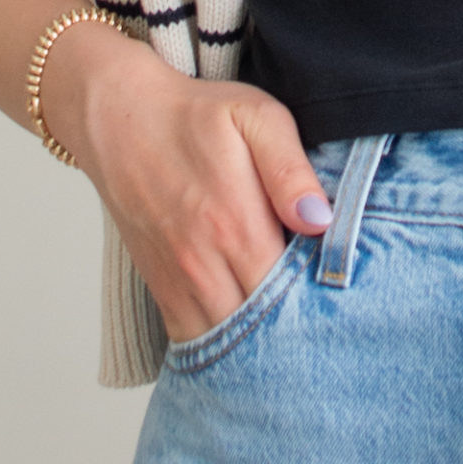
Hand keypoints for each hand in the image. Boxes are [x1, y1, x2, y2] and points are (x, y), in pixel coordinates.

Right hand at [41, 26, 333, 341]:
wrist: (117, 118)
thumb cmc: (194, 116)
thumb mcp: (255, 118)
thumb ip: (290, 170)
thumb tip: (320, 221)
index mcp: (235, 224)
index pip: (291, 292)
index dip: (323, 302)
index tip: (345, 298)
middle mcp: (202, 263)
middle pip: (260, 327)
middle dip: (297, 331)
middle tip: (329, 323)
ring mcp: (177, 280)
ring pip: (224, 342)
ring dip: (258, 345)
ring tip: (294, 335)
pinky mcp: (159, 286)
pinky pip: (191, 337)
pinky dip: (220, 347)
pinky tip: (250, 339)